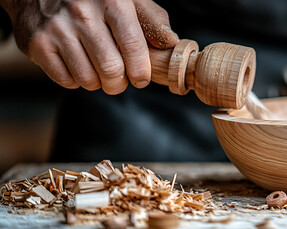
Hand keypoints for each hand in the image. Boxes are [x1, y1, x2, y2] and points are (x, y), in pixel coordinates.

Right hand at [0, 0, 178, 93]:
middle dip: (120, 83)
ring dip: (99, 83)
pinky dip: (76, 81)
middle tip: (120, 80)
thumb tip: (171, 42)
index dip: (141, 71)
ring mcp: (57, 29)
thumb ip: (151, 18)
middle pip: (111, 68)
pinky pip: (65, 80)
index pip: (133, 46)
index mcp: (111, 1)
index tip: (141, 79)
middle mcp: (82, 13)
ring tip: (99, 72)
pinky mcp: (36, 44)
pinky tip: (79, 66)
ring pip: (88, 78)